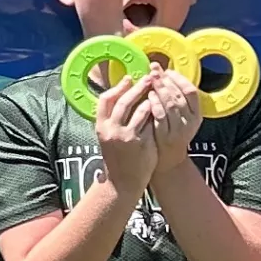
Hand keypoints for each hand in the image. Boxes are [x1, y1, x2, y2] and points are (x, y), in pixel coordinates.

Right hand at [86, 67, 161, 197]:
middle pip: (123, 101)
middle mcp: (110, 130)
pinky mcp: (139, 143)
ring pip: (137, 110)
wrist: (122, 182)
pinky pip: (148, 122)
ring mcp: (124, 136)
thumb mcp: (108, 137)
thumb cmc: (118, 158)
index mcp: (100, 126)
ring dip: (148, 97)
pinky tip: (159, 106)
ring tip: (156, 89)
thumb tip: (125, 95)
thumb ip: (113, 119)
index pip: (105, 100)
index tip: (129, 79)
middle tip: (148, 78)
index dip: (118, 87)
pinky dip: (154, 112)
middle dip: (137, 87)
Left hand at [135, 67, 201, 168]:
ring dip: (160, 89)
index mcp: (197, 114)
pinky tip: (148, 96)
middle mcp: (190, 121)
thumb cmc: (172, 131)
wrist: (168, 160)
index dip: (178, 78)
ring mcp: (178, 129)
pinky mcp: (165, 136)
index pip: (191, 91)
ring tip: (151, 79)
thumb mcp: (180, 115)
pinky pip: (161, 117)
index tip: (166, 70)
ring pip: (171, 105)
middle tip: (154, 70)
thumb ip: (175, 97)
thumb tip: (163, 72)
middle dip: (166, 81)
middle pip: (179, 96)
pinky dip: (155, 104)